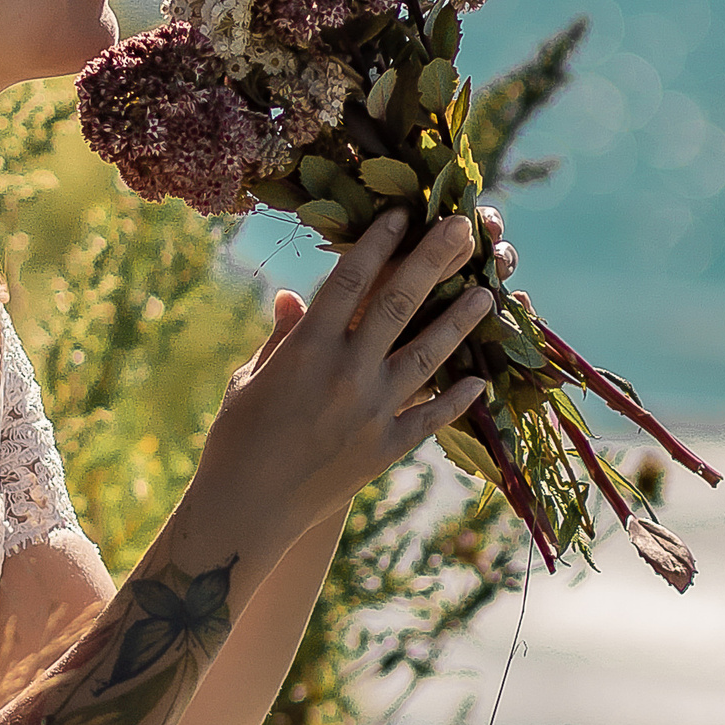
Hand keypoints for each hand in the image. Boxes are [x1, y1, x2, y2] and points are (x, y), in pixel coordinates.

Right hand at [190, 210, 489, 548]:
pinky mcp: (387, 449)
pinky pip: (432, 416)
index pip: (349, 280)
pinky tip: (479, 378)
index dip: (378, 242)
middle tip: (463, 226)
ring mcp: (372, 411)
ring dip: (461, 319)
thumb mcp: (250, 379)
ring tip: (488, 292)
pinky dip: (457, 396)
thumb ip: (281, 338)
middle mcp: (345, 372)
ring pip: (429, 353)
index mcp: (306, 349)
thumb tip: (292, 296)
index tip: (402, 213)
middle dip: (433, 259)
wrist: (246, 511)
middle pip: (398, 302)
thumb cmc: (236, 440)